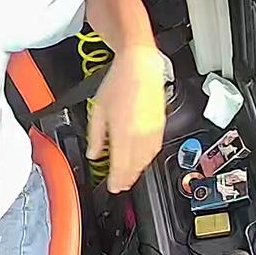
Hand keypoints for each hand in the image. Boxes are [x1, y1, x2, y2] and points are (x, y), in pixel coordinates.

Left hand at [87, 48, 167, 191]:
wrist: (140, 67)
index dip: (116, 182)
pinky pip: (154, 150)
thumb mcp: (98, 111)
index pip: (121, 168)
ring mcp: (153, 132)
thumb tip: (94, 153)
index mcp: (123, 135)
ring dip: (137, 171)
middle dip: (126, 179)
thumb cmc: (119, 83)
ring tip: (129, 176)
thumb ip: (95, 137)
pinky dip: (146, 159)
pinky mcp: (161, 126)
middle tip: (120, 186)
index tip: (112, 187)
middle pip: (135, 168)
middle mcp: (140, 136)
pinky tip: (141, 159)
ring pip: (146, 161)